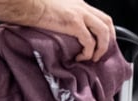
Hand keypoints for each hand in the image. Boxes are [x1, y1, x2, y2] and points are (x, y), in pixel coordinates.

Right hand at [0, 0, 115, 61]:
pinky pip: (89, 41)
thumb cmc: (37, 7)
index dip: (105, 31)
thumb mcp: (57, 8)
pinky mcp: (74, 24)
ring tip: (92, 58)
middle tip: (101, 53)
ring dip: (101, 48)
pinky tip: (80, 57)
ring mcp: (80, 15)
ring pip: (103, 33)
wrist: (30, 6)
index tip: (101, 42)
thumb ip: (64, 16)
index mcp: (80, 4)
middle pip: (107, 23)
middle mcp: (83, 8)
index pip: (101, 17)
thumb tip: (63, 29)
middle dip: (108, 40)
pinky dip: (88, 52)